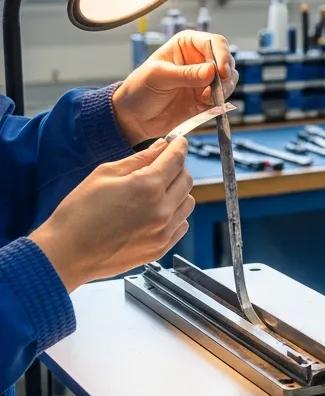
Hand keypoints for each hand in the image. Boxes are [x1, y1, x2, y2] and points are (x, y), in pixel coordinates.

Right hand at [30, 138, 193, 290]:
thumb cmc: (78, 213)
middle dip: (176, 168)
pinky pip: (182, 224)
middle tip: (161, 166)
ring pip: (188, 202)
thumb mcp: (104, 174)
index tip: (178, 142)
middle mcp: (161, 210)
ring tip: (154, 193)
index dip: (179, 146)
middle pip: (186, 179)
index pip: (177, 159)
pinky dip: (174, 215)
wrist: (66, 253)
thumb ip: (138, 159)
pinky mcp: (161, 248)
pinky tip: (154, 213)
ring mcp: (163, 231)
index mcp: (147, 187)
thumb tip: (160, 147)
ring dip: (177, 192)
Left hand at [112, 31, 237, 144]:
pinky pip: (224, 97)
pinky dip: (219, 101)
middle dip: (226, 74)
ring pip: (230, 79)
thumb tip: (211, 71)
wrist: (134, 118)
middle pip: (226, 60)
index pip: (215, 42)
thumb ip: (186, 74)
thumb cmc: (140, 89)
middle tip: (219, 87)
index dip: (222, 55)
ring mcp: (205, 79)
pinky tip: (205, 104)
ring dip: (224, 89)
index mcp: (187, 44)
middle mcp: (199, 59)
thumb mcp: (159, 77)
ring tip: (207, 98)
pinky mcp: (208, 97)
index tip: (221, 72)